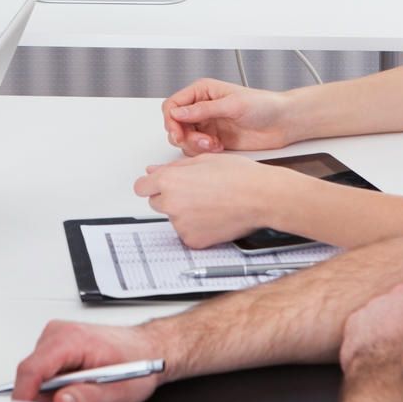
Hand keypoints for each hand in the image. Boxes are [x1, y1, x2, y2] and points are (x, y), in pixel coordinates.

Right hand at [12, 320, 163, 401]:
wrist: (148, 348)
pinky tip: (73, 388)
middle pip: (31, 374)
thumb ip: (87, 397)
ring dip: (47, 392)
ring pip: (34, 374)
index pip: (33, 368)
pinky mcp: (55, 345)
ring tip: (77, 396)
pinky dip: (52, 386)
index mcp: (72, 339)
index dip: (25, 396)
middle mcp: (59, 333)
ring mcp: (55, 337)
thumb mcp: (117, 389)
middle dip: (40, 399)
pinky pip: (42, 371)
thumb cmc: (137, 360)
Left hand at [135, 154, 295, 248]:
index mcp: (170, 181)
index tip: (159, 186)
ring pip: (174, 218)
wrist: (261, 197)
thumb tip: (154, 171)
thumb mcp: (203, 161)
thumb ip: (173, 168)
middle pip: (156, 203)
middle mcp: (171, 204)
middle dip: (170, 198)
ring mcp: (182, 224)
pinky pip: (187, 234)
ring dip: (185, 213)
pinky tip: (214, 217)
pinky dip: (197, 228)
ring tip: (211, 204)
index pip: (141, 187)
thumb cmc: (239, 176)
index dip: (152, 185)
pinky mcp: (193, 240)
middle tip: (195, 193)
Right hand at [162, 78, 297, 154]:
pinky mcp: (213, 140)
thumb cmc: (264, 106)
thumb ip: (203, 109)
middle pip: (175, 124)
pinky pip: (196, 149)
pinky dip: (204, 152)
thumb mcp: (233, 105)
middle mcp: (202, 108)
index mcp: (203, 92)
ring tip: (214, 144)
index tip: (178, 133)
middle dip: (185, 136)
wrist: (282, 123)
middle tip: (202, 142)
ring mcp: (207, 125)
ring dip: (195, 145)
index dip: (171, 120)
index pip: (173, 104)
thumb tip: (178, 113)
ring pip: (184, 139)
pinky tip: (219, 147)